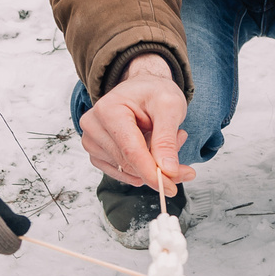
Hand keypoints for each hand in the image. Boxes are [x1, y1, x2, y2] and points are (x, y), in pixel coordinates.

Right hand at [77, 55, 193, 191]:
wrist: (143, 88)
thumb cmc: (154, 92)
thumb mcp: (170, 106)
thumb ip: (167, 140)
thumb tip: (168, 171)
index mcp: (108, 109)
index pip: (130, 151)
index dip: (152, 172)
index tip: (172, 187)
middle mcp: (93, 126)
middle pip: (129, 163)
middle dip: (159, 167)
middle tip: (182, 151)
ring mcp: (92, 142)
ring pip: (127, 170)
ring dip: (152, 164)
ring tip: (165, 138)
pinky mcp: (97, 154)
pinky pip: (123, 173)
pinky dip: (141, 167)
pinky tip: (151, 148)